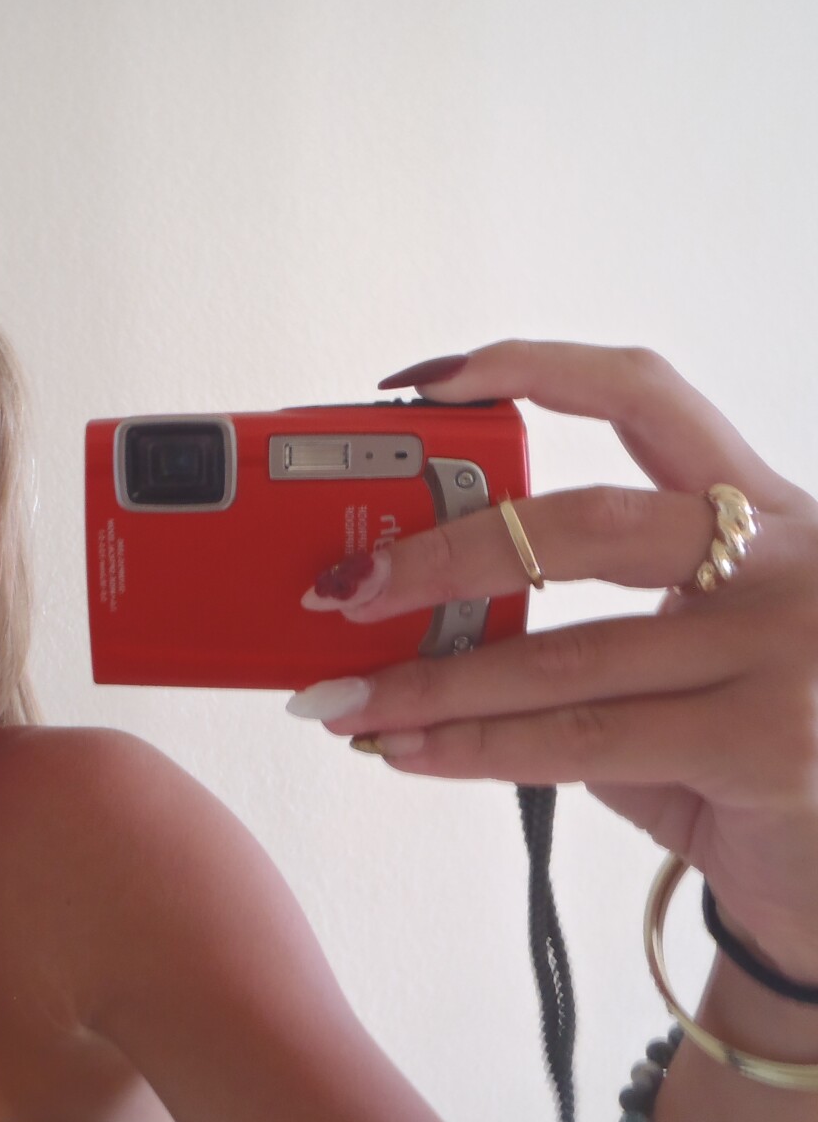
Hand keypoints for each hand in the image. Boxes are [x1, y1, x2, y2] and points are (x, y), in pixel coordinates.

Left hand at [290, 342, 817, 981]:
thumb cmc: (752, 750)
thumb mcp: (692, 655)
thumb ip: (590, 625)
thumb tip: (419, 625)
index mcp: (761, 514)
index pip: (646, 398)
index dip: (534, 370)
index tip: (426, 385)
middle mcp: (785, 564)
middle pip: (586, 525)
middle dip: (446, 555)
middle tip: (350, 586)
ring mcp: (783, 653)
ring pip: (562, 654)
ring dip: (431, 679)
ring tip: (348, 697)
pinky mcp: (763, 746)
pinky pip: (578, 740)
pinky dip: (474, 749)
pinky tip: (410, 752)